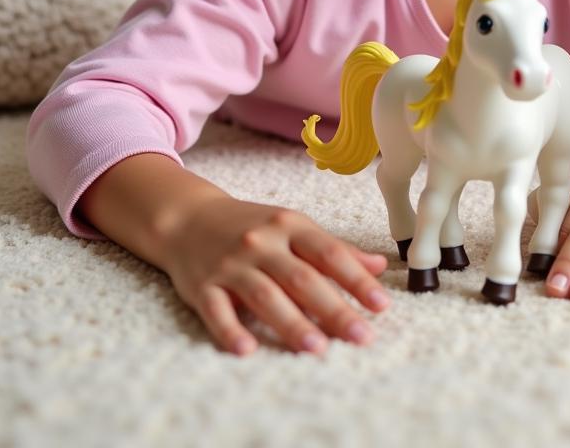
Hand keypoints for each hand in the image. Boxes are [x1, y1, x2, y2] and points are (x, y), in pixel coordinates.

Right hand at [159, 195, 389, 355]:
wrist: (188, 218)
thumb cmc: (252, 226)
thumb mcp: (294, 228)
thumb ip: (335, 249)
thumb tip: (379, 266)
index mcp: (291, 226)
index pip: (330, 254)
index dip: (357, 280)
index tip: (381, 305)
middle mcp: (263, 243)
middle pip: (303, 279)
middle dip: (334, 309)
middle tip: (361, 337)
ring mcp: (231, 263)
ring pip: (265, 296)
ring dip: (292, 323)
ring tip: (317, 349)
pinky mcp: (202, 285)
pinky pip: (217, 311)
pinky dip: (231, 331)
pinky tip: (248, 351)